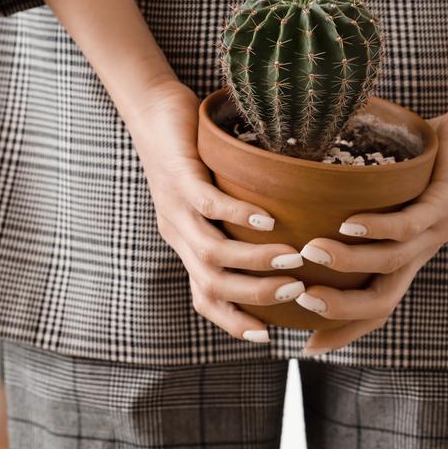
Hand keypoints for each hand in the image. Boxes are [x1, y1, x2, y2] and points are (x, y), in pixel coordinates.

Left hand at [128, 80, 307, 343]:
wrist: (151, 111)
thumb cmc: (190, 152)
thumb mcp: (210, 196)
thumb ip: (235, 223)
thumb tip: (283, 238)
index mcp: (185, 245)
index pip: (204, 298)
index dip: (232, 322)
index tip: (266, 337)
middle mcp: (178, 233)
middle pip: (213, 283)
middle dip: (255, 295)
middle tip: (296, 291)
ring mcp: (176, 207)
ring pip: (212, 251)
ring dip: (254, 260)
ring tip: (291, 258)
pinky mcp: (179, 176)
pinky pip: (207, 204)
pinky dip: (239, 215)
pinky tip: (268, 216)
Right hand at [294, 103, 447, 354]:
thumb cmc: (428, 162)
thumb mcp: (384, 193)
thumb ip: (349, 204)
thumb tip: (297, 201)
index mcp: (405, 259)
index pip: (374, 309)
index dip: (344, 332)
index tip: (307, 348)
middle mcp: (420, 253)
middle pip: (382, 301)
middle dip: (340, 309)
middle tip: (301, 299)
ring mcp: (434, 231)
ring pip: (390, 263)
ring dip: (347, 263)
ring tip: (310, 253)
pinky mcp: (445, 203)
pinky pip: (409, 223)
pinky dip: (377, 227)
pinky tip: (348, 223)